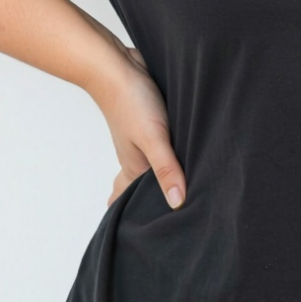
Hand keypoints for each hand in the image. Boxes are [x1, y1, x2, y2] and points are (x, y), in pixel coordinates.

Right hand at [84, 27, 186, 210]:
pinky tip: (183, 149)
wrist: (117, 64)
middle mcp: (139, 156)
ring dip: (167, 174)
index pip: (138, 201)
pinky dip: (171, 152)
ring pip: (156, 164)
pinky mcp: (154, 120)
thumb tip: (177, 204)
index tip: (158, 237)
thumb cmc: (130, 101)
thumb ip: (166, 168)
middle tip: (176, 219)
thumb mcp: (153, 138)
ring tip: (183, 190)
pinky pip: (163, 143)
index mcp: (134, 167)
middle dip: (157, 200)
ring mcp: (145, 138)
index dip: (147, 215)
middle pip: (146, 185)